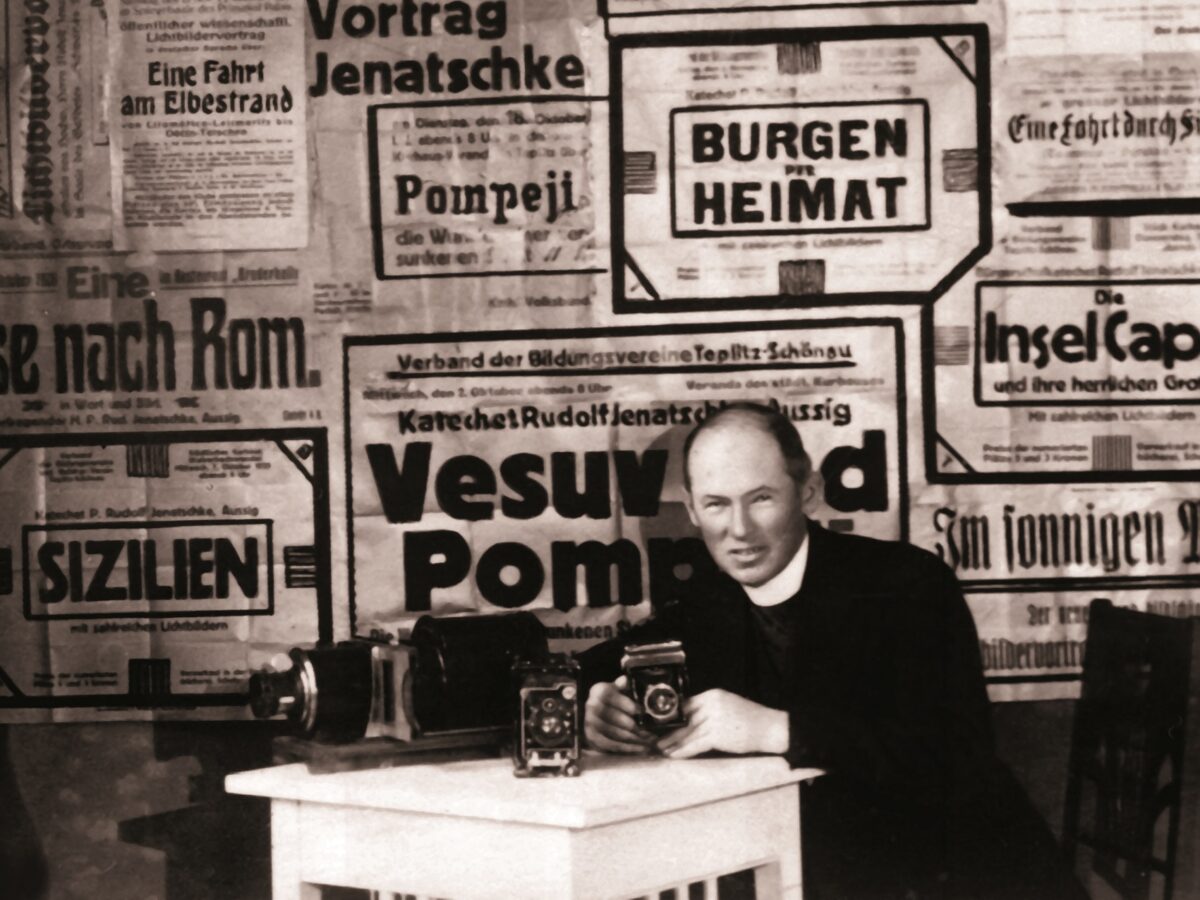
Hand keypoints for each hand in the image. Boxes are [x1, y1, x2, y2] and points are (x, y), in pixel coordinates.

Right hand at [584, 675, 655, 753]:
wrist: (590, 711)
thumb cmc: (609, 699)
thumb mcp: (614, 688)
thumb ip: (622, 685)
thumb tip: (628, 680)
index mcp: (599, 691)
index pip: (614, 698)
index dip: (628, 705)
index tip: (642, 711)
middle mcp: (592, 706)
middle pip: (618, 719)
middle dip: (638, 727)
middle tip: (652, 732)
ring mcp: (591, 723)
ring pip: (618, 734)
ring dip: (636, 739)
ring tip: (650, 741)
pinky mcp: (592, 737)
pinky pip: (612, 745)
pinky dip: (628, 748)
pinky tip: (640, 748)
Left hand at [656, 689, 787, 757]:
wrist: (771, 728)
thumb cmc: (751, 719)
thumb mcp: (728, 705)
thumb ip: (709, 709)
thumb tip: (689, 719)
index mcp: (712, 695)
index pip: (686, 705)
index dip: (672, 716)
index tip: (661, 724)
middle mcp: (711, 704)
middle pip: (683, 718)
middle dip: (668, 730)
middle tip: (655, 738)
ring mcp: (714, 719)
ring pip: (687, 733)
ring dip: (672, 743)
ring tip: (660, 749)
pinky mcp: (718, 734)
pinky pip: (695, 744)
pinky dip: (683, 751)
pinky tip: (674, 755)